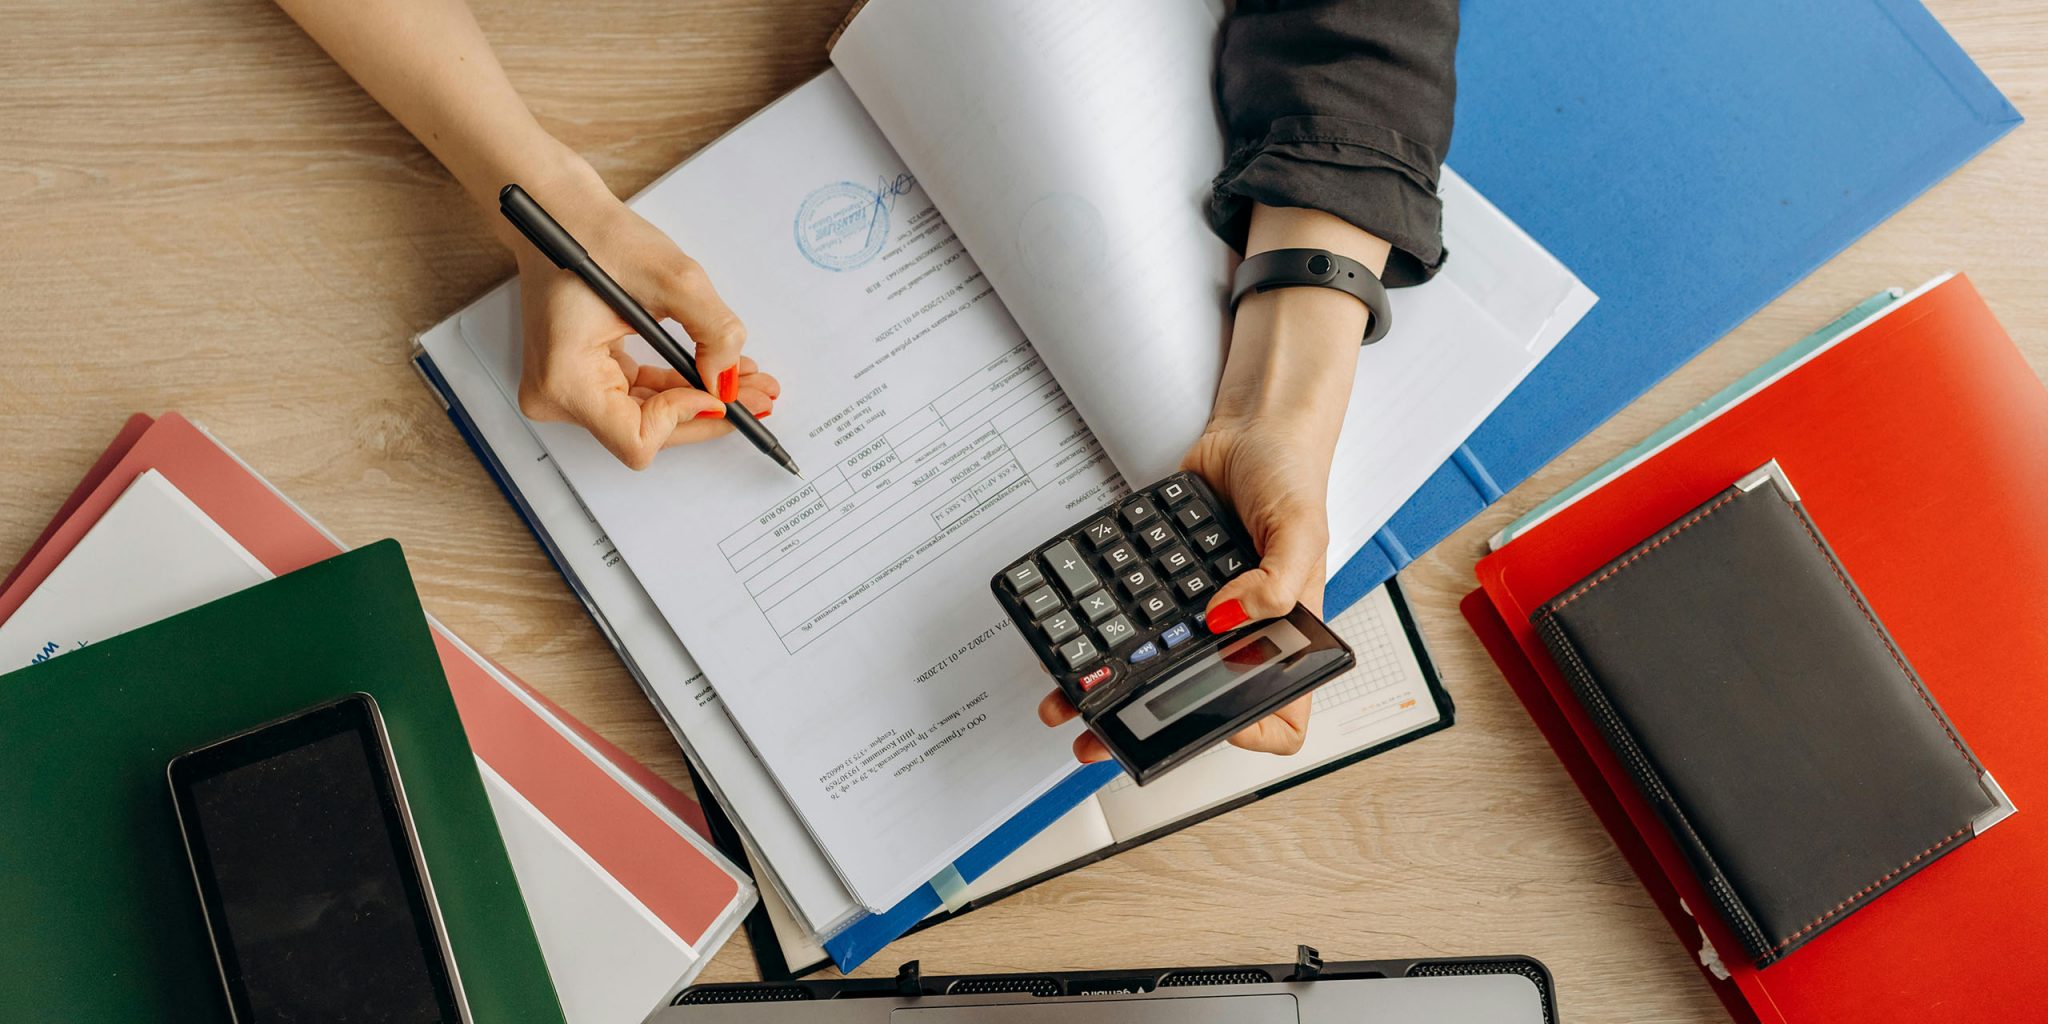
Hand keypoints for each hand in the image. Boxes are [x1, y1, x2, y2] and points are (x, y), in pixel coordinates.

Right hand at [511, 165, 778, 468]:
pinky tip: (712, 373)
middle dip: (706, 414)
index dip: (685, 419)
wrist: (558, 214)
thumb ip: (714, 331)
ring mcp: (565, 389)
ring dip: (697, 401)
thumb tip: (728, 378)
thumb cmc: (595, 236)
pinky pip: (636, 399)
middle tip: (758, 397)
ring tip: (746, 382)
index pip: (636, 438)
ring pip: (646, 419)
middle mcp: (556, 394)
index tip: (719, 391)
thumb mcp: (674, 278)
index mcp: (565, 377)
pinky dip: (676, 388)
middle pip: (646, 434)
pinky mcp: (580, 378)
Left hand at [1039, 283, 1372, 763]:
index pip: (1281, 713)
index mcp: (1286, 634)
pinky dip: (1101, 633)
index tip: (1214, 728)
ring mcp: (1202, 613)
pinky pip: (1133, 618)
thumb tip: (1226, 621)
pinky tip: (1072, 638)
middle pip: (1199, 700)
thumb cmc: (1291, 475)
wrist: (1249, 431)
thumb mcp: (1301, 528)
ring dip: (1111, 687)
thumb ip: (1276, 582)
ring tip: (1068, 700)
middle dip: (1147, 724)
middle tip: (1102, 738)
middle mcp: (1242, 633)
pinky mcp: (1165, 586)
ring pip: (1157, 667)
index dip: (1252, 733)